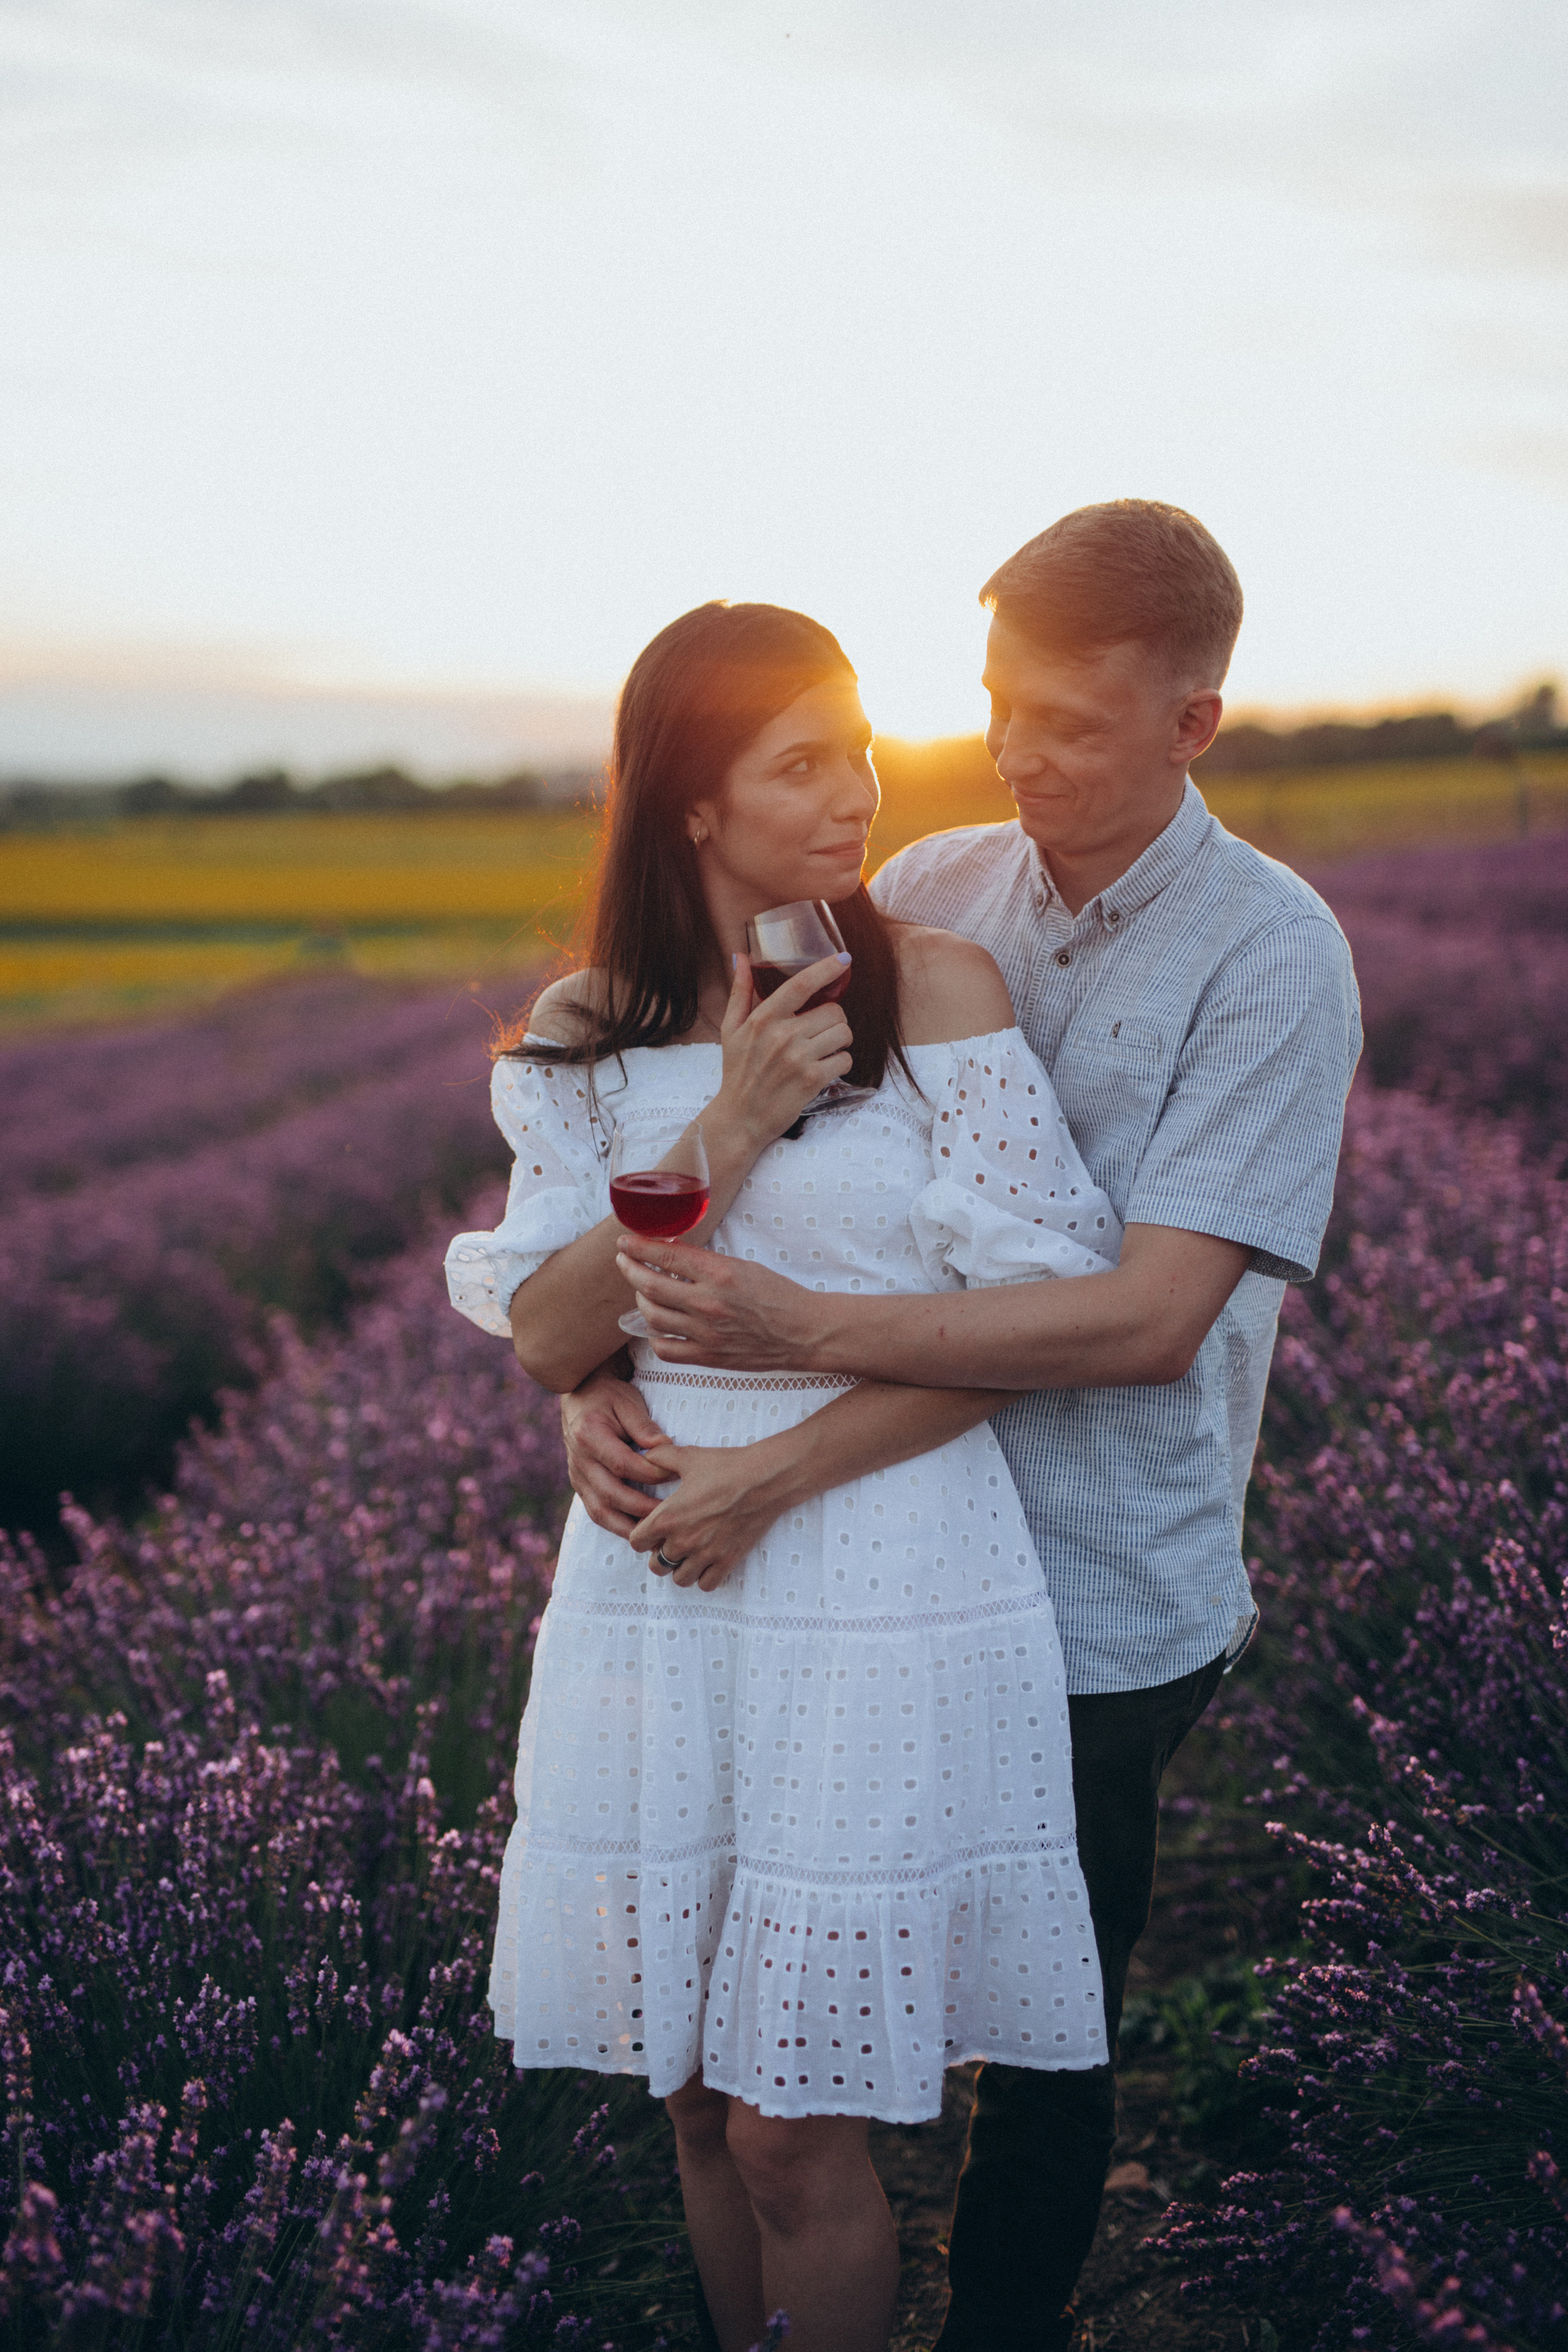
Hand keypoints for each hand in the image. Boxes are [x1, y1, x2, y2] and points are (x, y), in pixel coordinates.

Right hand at [560, 1368, 669, 1536]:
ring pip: (601, 1511)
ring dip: (628, 1527)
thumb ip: (643, 1425)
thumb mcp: (627, 1401)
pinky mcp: (580, 1487)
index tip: (675, 1476)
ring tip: (656, 1534)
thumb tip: (664, 1447)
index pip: (622, 1463)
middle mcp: (578, 1459)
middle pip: (611, 1493)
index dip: (650, 1473)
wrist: (581, 1398)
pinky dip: (618, 1526)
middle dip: (642, 1508)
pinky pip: (597, 1513)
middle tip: (670, 1515)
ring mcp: (577, 1476)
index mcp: (588, 1434)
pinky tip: (640, 1533)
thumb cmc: (608, 1397)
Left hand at [612, 1242, 827, 1369]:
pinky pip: (665, 1349)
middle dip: (630, 1269)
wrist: (803, 1332)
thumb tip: (672, 1255)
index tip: (625, 1242)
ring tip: (642, 1292)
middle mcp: (709, 1302)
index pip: (666, 1255)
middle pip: (650, 1285)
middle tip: (623, 1261)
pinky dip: (654, 1336)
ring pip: (652, 1316)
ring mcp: (706, 1333)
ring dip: (640, 1300)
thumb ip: (706, 1263)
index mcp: (720, 1273)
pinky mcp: (708, 1357)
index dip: (639, 1247)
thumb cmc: (778, 1295)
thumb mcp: (743, 1267)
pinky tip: (657, 1326)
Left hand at [629, 1438, 794, 1591]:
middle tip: (672, 1543)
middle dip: (660, 1556)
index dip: (642, 1536)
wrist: (764, 1479)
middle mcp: (683, 1541)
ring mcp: (705, 1554)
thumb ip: (660, 1457)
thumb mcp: (688, 1457)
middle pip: (656, 1566)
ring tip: (690, 1554)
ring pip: (680, 1579)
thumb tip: (645, 1456)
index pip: (636, 1543)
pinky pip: (706, 1585)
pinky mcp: (727, 1561)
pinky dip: (704, 1577)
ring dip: (681, 1568)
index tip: (653, 1529)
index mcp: (667, 1518)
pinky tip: (708, 1561)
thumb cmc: (726, 1467)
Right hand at [709, 952, 853, 1148]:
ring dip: (840, 1042)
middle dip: (834, 1020)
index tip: (844, 959)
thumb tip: (741, 957)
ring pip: (843, 1034)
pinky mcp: (812, 1080)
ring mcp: (798, 1058)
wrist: (740, 1119)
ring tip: (824, 1050)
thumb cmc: (737, 1072)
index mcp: (764, 1019)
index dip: (826, 968)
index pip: (801, 984)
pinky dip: (840, 1063)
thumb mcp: (731, 1029)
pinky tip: (825, 1068)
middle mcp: (782, 1035)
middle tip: (821, 1031)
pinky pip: (845, 1060)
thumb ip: (740, 992)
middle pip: (834, 1011)